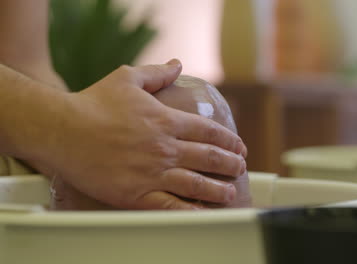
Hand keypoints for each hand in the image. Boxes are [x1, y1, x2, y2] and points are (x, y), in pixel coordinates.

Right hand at [40, 60, 246, 209]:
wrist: (62, 130)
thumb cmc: (93, 103)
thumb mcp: (128, 78)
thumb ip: (157, 72)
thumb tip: (177, 63)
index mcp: (167, 121)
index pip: (210, 132)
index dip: (230, 140)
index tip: (240, 147)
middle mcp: (166, 147)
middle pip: (210, 158)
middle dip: (231, 164)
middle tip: (240, 168)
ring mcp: (153, 172)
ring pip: (197, 184)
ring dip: (218, 189)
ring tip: (230, 193)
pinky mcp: (137, 193)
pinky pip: (170, 206)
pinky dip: (190, 211)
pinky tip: (202, 212)